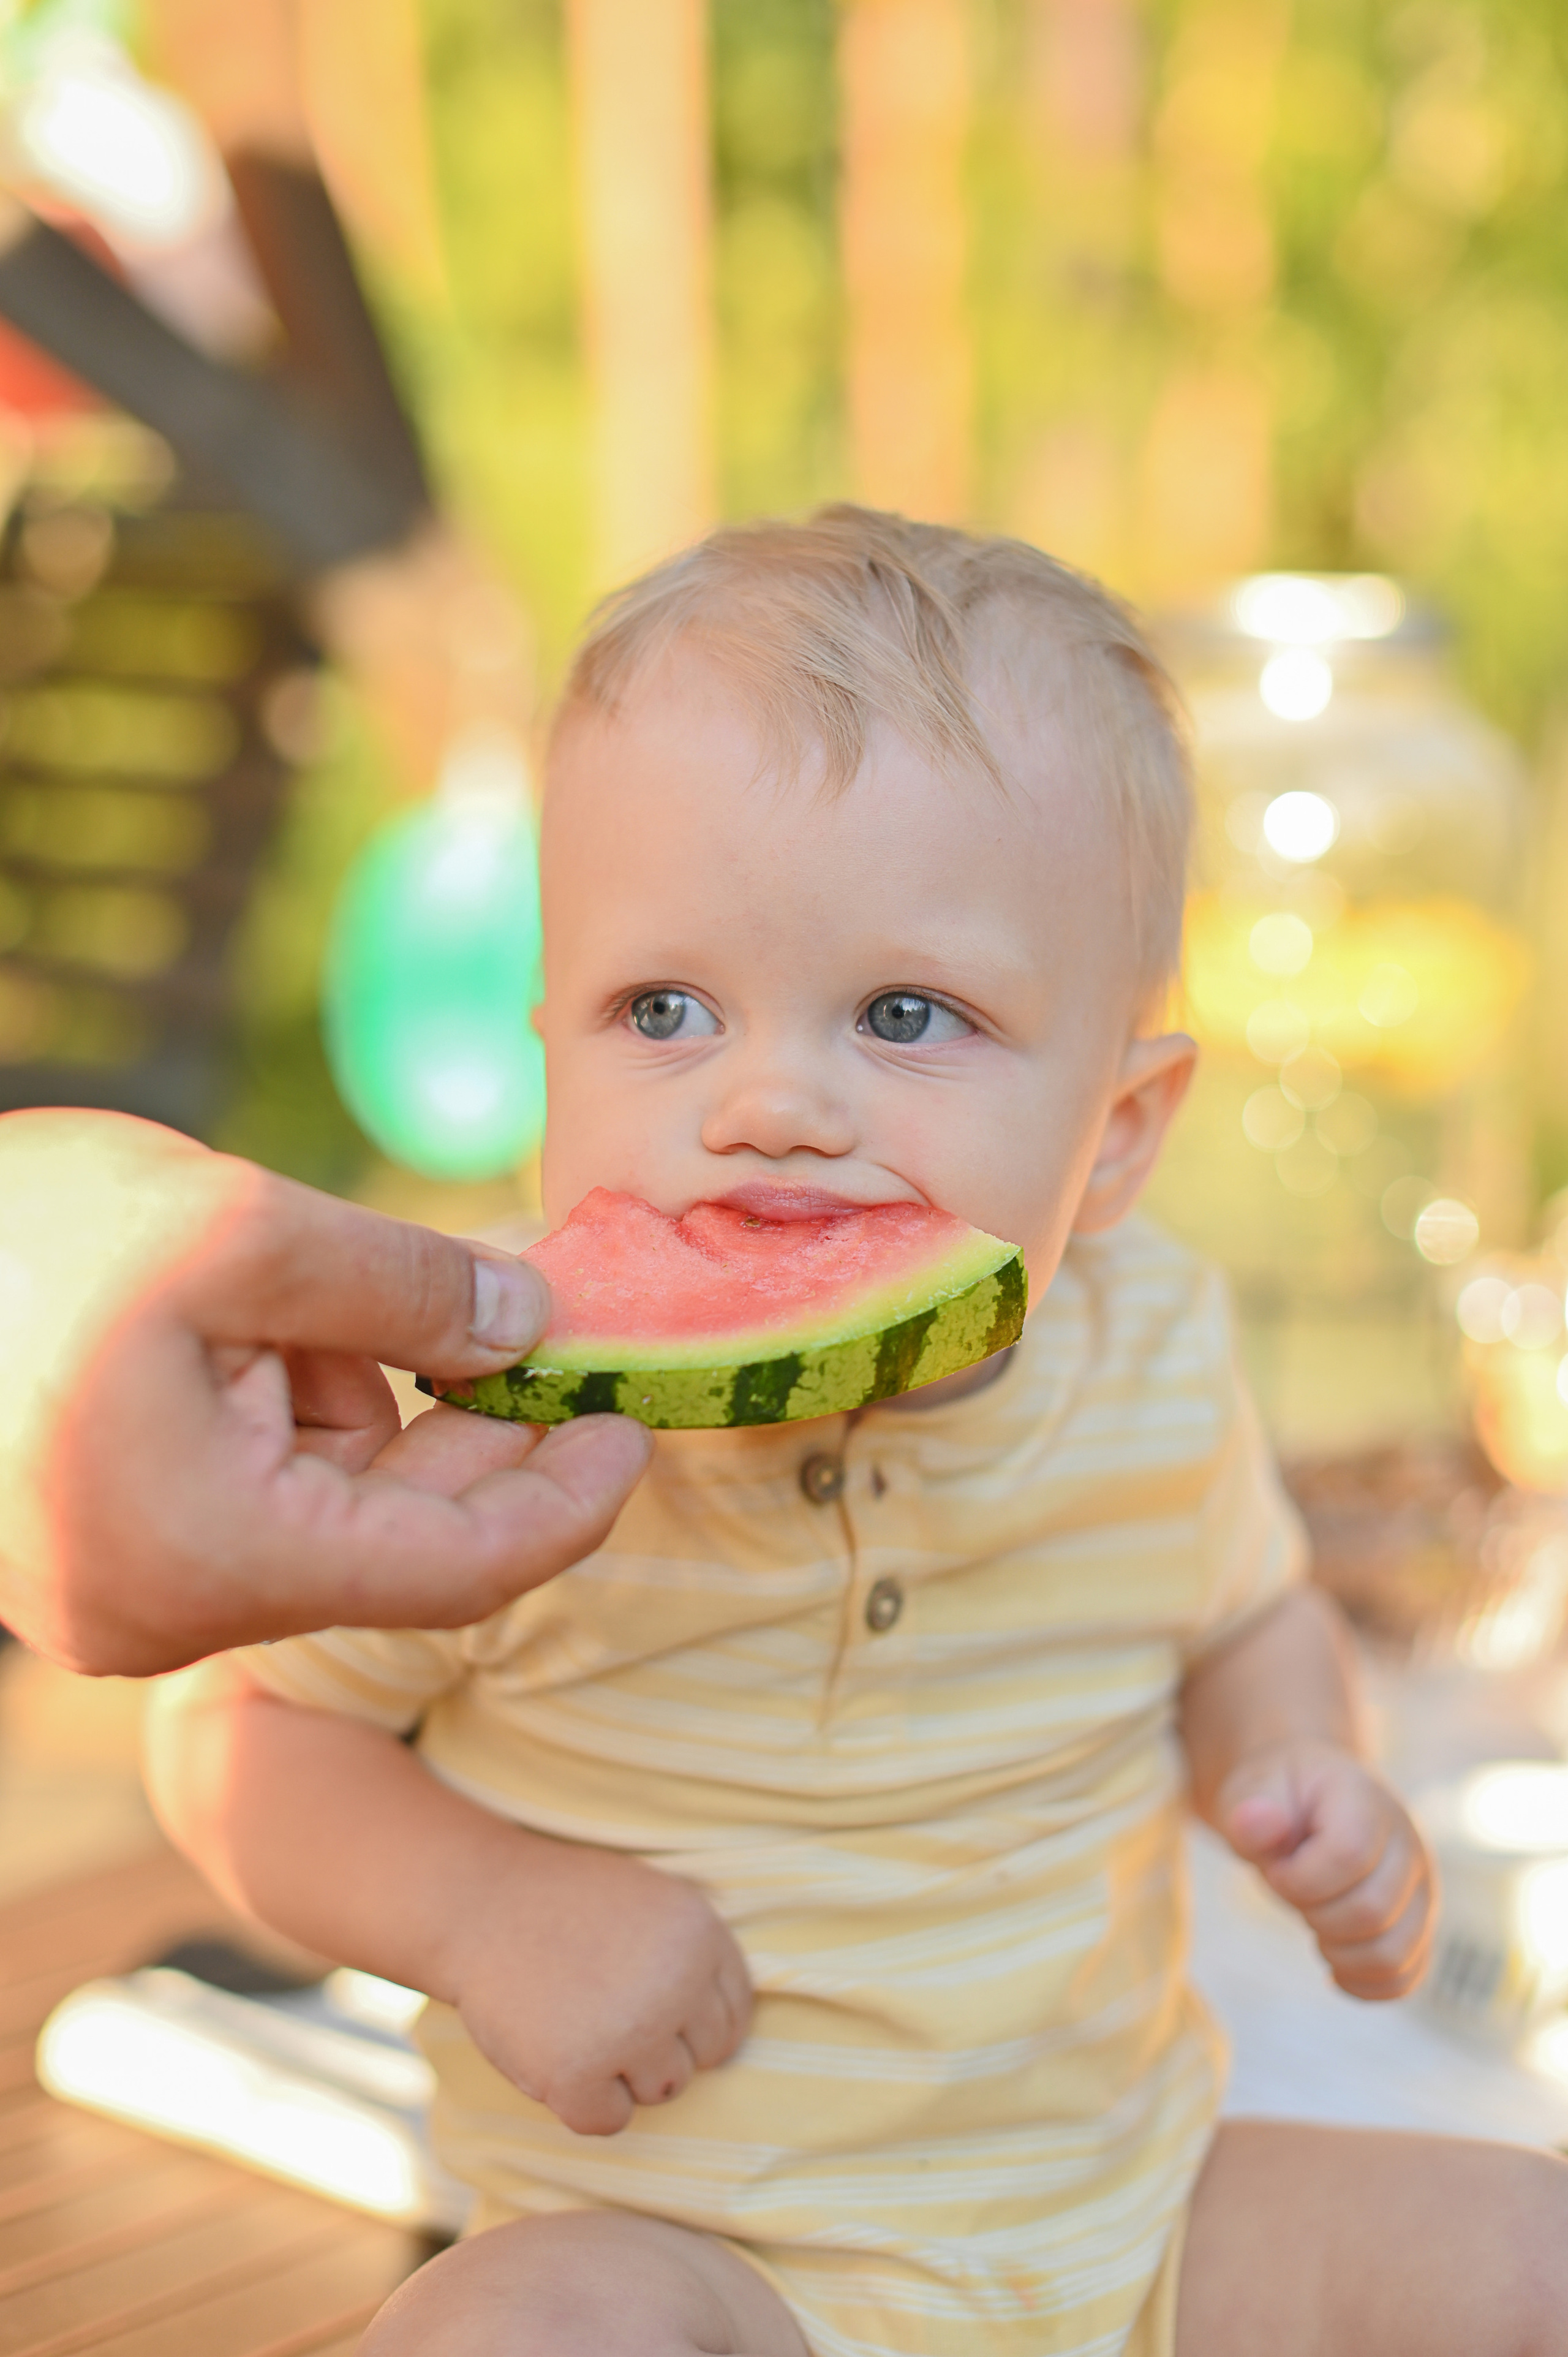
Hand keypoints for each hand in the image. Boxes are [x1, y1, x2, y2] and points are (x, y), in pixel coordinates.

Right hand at [0, 1110, 649, 1672]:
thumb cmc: (16, 1241)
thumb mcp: (237, 1229)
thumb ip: (405, 1286)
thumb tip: (531, 1321)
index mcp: (210, 1559)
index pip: (456, 1572)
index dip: (565, 1499)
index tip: (633, 1427)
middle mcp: (171, 1607)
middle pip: (399, 1540)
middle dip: (483, 1432)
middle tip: (563, 1335)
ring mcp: (133, 1585)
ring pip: (334, 1504)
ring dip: (381, 1399)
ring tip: (356, 1293)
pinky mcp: (115, 1542)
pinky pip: (264, 1488)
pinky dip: (309, 1404)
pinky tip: (296, 1320)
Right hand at [444, 1841, 751, 2137]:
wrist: (480, 1905)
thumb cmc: (568, 1909)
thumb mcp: (652, 1905)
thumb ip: (694, 1960)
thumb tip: (727, 2036)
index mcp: (701, 1935)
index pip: (733, 2017)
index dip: (691, 2021)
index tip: (651, 2007)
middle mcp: (676, 1984)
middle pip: (703, 2058)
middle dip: (660, 2046)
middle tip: (605, 2010)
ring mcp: (629, 2031)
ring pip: (662, 2091)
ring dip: (623, 2073)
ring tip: (579, 2022)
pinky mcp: (576, 2074)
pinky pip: (609, 2121)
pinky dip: (583, 2102)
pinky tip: (557, 2055)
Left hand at [1216, 1737, 1434, 1999]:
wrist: (1308, 1800)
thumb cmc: (1279, 1799)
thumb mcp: (1253, 1793)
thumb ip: (1252, 1815)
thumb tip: (1256, 1824)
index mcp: (1368, 1803)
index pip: (1350, 1856)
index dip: (1300, 1878)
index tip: (1276, 1870)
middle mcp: (1408, 1847)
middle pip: (1372, 1912)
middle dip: (1315, 1916)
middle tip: (1294, 1893)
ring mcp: (1420, 1891)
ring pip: (1394, 1954)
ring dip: (1339, 1953)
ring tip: (1314, 1921)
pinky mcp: (1419, 1927)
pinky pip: (1404, 1978)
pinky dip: (1363, 1983)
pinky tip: (1332, 1962)